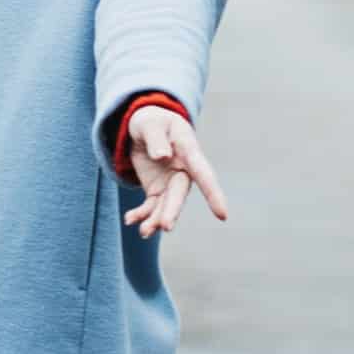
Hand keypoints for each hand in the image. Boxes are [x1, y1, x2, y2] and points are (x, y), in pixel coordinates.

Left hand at [122, 104, 228, 237]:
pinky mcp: (156, 190)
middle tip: (166, 226)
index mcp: (188, 150)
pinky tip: (130, 220)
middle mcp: (183, 171)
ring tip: (143, 232)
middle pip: (180, 194)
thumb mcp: (150, 123)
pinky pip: (150, 206)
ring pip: (165, 206)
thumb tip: (162, 157)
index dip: (213, 194)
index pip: (204, 174)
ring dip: (155, 220)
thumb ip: (156, 138)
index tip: (223, 215)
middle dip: (172, 211)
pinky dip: (140, 215)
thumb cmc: (152, 121)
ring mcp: (170, 183)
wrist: (145, 127)